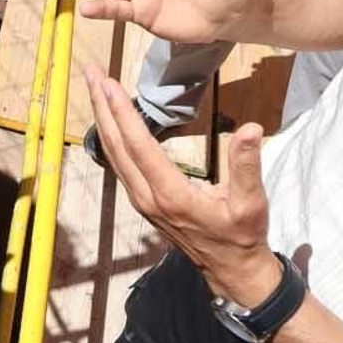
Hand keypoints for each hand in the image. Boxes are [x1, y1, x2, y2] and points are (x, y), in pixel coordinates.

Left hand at [83, 64, 276, 302]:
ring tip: (94, 88)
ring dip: (102, 119)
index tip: (107, 83)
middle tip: (90, 72)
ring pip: (114, 154)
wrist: (231, 271)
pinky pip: (120, 164)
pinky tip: (109, 121)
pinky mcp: (144, 201)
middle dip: (101, 106)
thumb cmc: (242, 235)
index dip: (122, 112)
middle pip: (116, 145)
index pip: (139, 145)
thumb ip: (247, 165)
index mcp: (170, 194)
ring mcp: (142, 200)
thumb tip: (250, 129)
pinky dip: (112, 137)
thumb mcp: (252, 202)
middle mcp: (148, 196)